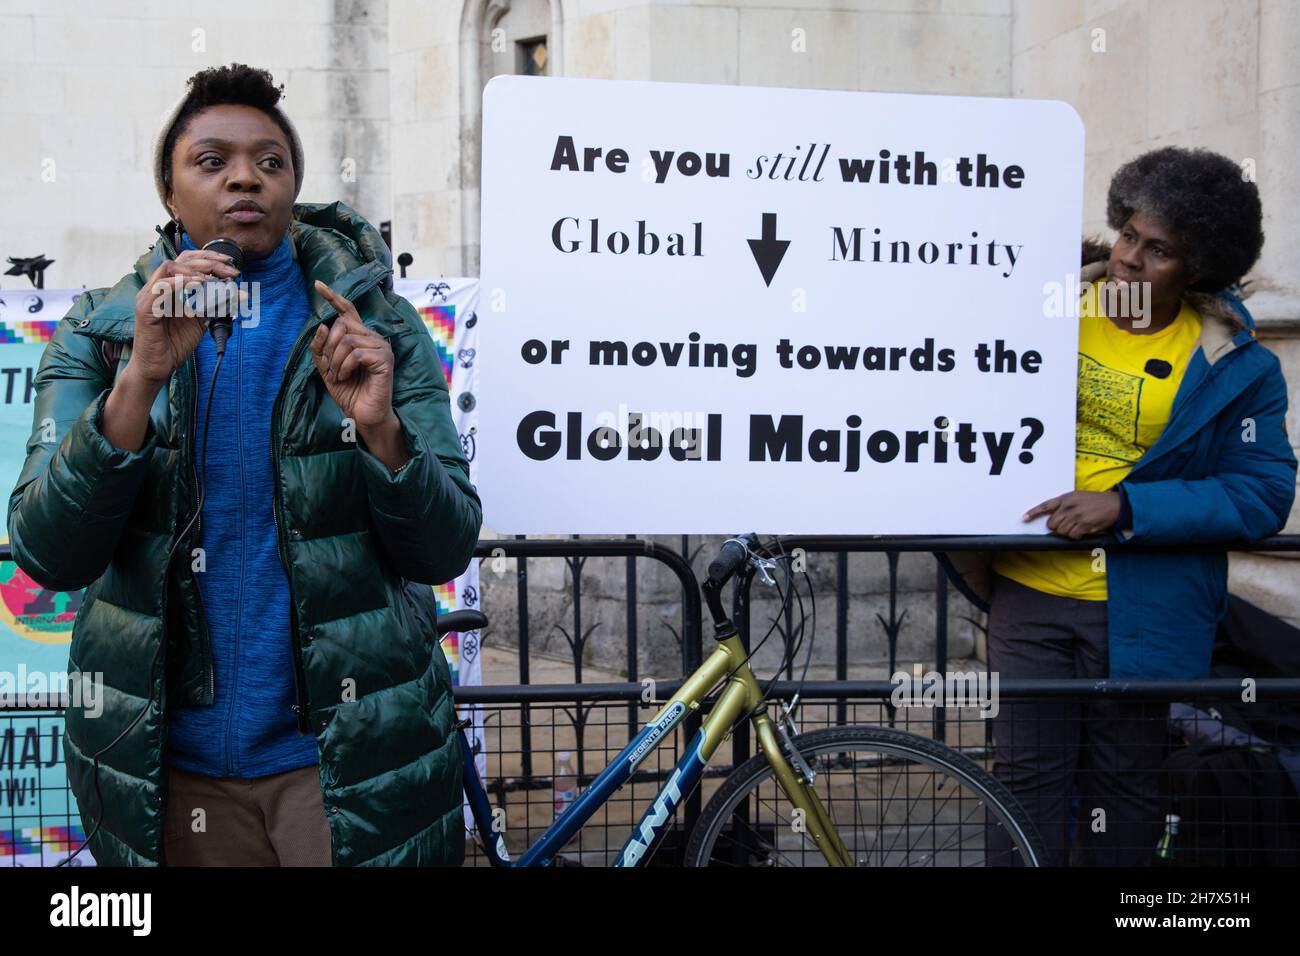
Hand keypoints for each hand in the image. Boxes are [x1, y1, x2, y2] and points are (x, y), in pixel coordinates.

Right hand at [128, 250, 240, 385]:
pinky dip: (180, 284)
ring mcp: (149, 297)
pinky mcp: (145, 310)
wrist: (158, 367)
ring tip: (214, 280)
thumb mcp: (200, 321)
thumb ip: (214, 306)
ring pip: (168, 269)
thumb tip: (236, 295)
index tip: (231, 266)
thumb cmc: (175, 343)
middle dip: (209, 262)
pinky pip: (160, 289)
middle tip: (231, 271)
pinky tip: (198, 286)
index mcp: (170, 288)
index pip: (187, 262)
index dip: (210, 259)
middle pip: (180, 260)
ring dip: (195, 271)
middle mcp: (157, 288)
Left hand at [309, 280, 396, 431]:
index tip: (317, 285)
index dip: (333, 297)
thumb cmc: (350, 393)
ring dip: (336, 360)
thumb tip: (323, 326)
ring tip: (338, 376)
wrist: (365, 416)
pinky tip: (346, 377)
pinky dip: (345, 366)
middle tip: (330, 370)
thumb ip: (321, 349)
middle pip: (344, 325)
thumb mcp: (327, 369)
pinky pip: (357, 353)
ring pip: (348, 339)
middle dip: (329, 347)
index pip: (348, 311)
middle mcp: (374, 339)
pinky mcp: (385, 360)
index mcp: (361, 338)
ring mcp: (382, 348)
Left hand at [1024, 491, 1121, 539]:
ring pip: (1061, 531)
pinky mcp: (1084, 524)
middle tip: (1068, 525)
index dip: (1033, 513)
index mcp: (1067, 498)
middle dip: (1058, 528)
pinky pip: (1072, 536)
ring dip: (1068, 533)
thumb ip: (1065, 505)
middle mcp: (1069, 506)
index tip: (1024, 518)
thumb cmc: (1097, 501)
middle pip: (1052, 524)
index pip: (1045, 505)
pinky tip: (1083, 531)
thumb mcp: (1079, 497)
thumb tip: (1054, 518)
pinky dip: (1076, 536)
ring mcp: (1077, 515)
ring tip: (1078, 526)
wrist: (1116, 504)